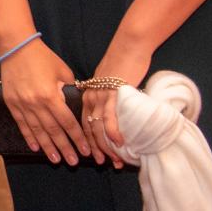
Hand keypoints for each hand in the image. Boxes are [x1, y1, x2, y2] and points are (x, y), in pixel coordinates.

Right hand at [0, 42, 87, 165]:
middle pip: (53, 131)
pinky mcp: (11, 103)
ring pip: (37, 131)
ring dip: (48, 147)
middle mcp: (36, 104)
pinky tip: (35, 147)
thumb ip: (68, 90)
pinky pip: (22, 124)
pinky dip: (29, 137)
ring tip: (56, 160)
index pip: (67, 122)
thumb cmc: (43, 57)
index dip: (77, 138)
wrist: (16, 47)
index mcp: (51, 96)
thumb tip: (73, 103)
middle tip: (73, 162)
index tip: (85, 150)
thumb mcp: (62, 72)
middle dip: (65, 148)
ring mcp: (22, 105)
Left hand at [83, 45, 151, 168]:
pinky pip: (111, 116)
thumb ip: (105, 98)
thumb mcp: (107, 83)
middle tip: (102, 163)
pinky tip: (119, 143)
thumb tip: (110, 113)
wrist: (129, 47)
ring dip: (106, 145)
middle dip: (95, 149)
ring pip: (99, 126)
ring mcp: (100, 96)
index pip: (83, 124)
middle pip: (89, 129)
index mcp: (87, 96)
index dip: (88, 142)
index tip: (93, 156)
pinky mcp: (112, 93)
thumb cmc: (121, 64)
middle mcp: (90, 98)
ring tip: (113, 159)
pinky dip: (114, 131)